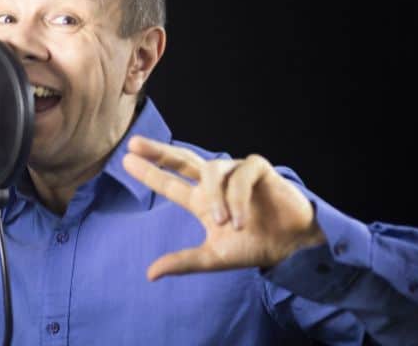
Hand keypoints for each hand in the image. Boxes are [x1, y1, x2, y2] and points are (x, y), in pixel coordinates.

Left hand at [123, 136, 326, 280]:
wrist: (292, 247)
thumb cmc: (254, 246)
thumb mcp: (214, 257)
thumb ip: (184, 262)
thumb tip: (150, 274)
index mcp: (203, 201)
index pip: (171, 182)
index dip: (150, 173)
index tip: (125, 160)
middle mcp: (217, 182)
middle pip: (183, 159)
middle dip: (159, 151)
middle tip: (134, 144)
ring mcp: (236, 173)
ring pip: (213, 170)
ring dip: (216, 197)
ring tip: (223, 223)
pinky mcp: (259, 169)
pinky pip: (241, 175)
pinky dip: (237, 198)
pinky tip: (241, 220)